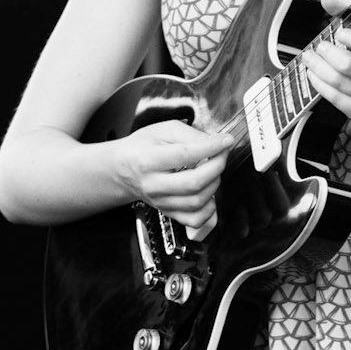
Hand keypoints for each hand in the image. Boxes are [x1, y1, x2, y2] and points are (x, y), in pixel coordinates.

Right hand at [123, 119, 228, 238]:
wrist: (124, 170)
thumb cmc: (143, 148)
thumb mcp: (162, 130)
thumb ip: (189, 134)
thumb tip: (214, 143)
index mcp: (147, 160)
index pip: (184, 155)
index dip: (211, 147)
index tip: (226, 140)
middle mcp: (153, 185)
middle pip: (193, 183)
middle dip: (216, 166)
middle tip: (222, 154)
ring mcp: (161, 202)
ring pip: (197, 202)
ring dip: (215, 184)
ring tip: (213, 169)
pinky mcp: (169, 213)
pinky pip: (195, 220)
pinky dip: (210, 208)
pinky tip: (208, 192)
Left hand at [306, 0, 350, 129]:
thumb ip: (348, 12)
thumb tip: (327, 0)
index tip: (340, 33)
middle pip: (350, 66)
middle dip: (327, 54)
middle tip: (318, 47)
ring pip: (338, 83)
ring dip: (317, 68)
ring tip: (309, 59)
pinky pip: (336, 99)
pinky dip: (319, 85)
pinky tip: (313, 75)